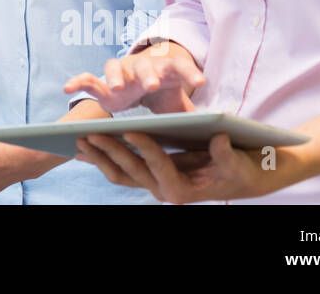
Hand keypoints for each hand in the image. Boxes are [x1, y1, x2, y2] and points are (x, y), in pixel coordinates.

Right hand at [63, 41, 204, 113]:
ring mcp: (120, 72)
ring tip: (116, 89)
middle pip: (144, 65)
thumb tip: (219, 126)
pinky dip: (77, 82)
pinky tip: (67, 89)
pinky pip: (88, 79)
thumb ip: (194, 112)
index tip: (201, 81)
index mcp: (164, 70)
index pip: (179, 66)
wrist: (143, 83)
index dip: (189, 72)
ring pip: (115, 67)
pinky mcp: (103, 83)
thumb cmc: (164, 93)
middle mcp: (141, 67)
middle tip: (151, 84)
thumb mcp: (180, 103)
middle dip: (147, 74)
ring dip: (115, 76)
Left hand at [73, 130, 287, 202]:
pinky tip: (87, 148)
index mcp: (184, 189)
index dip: (145, 148)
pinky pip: (122, 170)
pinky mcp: (150, 176)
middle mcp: (165, 190)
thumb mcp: (237, 161)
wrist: (240, 177)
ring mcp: (155, 184)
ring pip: (121, 174)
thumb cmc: (240, 168)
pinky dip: (104, 158)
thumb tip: (219, 139)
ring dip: (100, 157)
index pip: (159, 165)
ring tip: (79, 140)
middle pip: (132, 170)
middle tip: (89, 134)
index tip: (130, 130)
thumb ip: (226, 154)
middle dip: (110, 151)